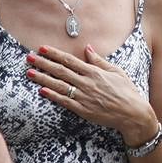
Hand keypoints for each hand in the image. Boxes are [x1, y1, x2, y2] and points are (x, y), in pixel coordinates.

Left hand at [26, 45, 154, 142]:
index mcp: (94, 72)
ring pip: (59, 85)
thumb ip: (99, 61)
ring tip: (29, 73)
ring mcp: (84, 96)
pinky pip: (65, 101)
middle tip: (29, 57)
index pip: (70, 60)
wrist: (132, 113)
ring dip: (43, 78)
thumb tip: (88, 48)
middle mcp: (87, 82)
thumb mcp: (116, 72)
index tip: (42, 49)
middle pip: (60, 71)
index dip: (54, 54)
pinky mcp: (83, 109)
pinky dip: (53, 96)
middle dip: (43, 63)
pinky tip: (42, 90)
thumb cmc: (127, 91)